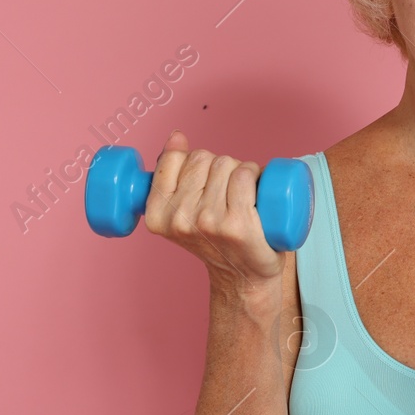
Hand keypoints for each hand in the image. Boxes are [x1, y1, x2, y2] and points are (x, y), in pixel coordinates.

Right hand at [141, 129, 284, 289]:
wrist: (244, 278)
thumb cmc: (217, 240)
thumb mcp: (182, 211)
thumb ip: (172, 175)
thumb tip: (176, 136)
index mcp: (157, 215)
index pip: (172, 159)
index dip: (193, 161)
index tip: (202, 180)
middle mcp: (179, 219)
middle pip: (202, 158)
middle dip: (219, 166)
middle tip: (227, 192)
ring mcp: (208, 221)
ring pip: (225, 163)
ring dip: (241, 170)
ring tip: (243, 195)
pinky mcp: (237, 224)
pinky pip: (244, 175)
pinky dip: (255, 173)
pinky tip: (257, 190)